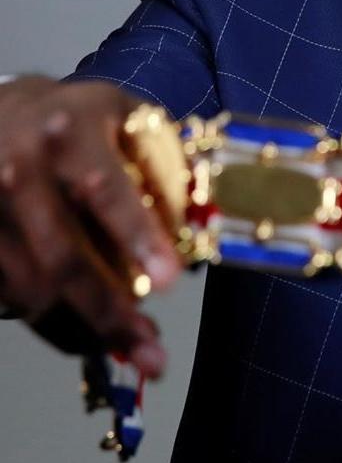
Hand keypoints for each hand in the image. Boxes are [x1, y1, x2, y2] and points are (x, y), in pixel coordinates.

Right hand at [0, 77, 181, 375]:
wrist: (1, 110)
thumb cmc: (79, 117)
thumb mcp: (128, 118)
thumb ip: (162, 161)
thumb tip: (199, 220)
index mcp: (70, 135)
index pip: (105, 191)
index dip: (137, 236)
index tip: (168, 280)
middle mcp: (22, 174)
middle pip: (65, 258)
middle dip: (112, 312)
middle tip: (154, 351)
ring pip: (36, 290)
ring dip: (88, 327)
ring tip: (136, 348)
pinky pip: (15, 298)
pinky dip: (56, 323)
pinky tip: (93, 333)